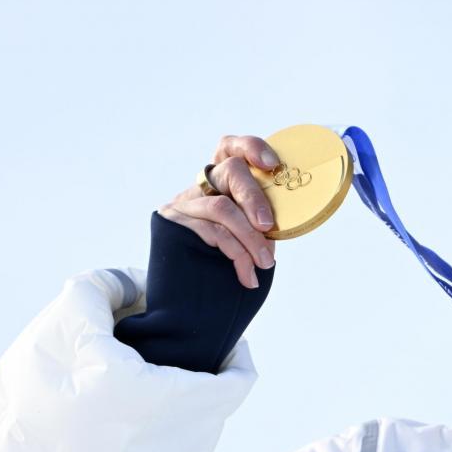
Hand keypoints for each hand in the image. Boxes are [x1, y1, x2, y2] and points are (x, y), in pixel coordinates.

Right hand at [159, 135, 279, 287]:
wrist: (187, 304)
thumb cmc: (223, 268)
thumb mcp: (245, 239)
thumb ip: (258, 225)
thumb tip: (280, 225)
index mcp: (220, 184)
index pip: (229, 148)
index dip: (251, 147)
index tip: (272, 163)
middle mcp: (200, 187)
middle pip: (230, 171)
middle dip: (255, 198)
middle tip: (269, 226)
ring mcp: (183, 204)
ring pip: (223, 207)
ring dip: (250, 237)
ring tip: (265, 263)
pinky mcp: (171, 224)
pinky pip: (212, 232)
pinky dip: (237, 255)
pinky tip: (247, 276)